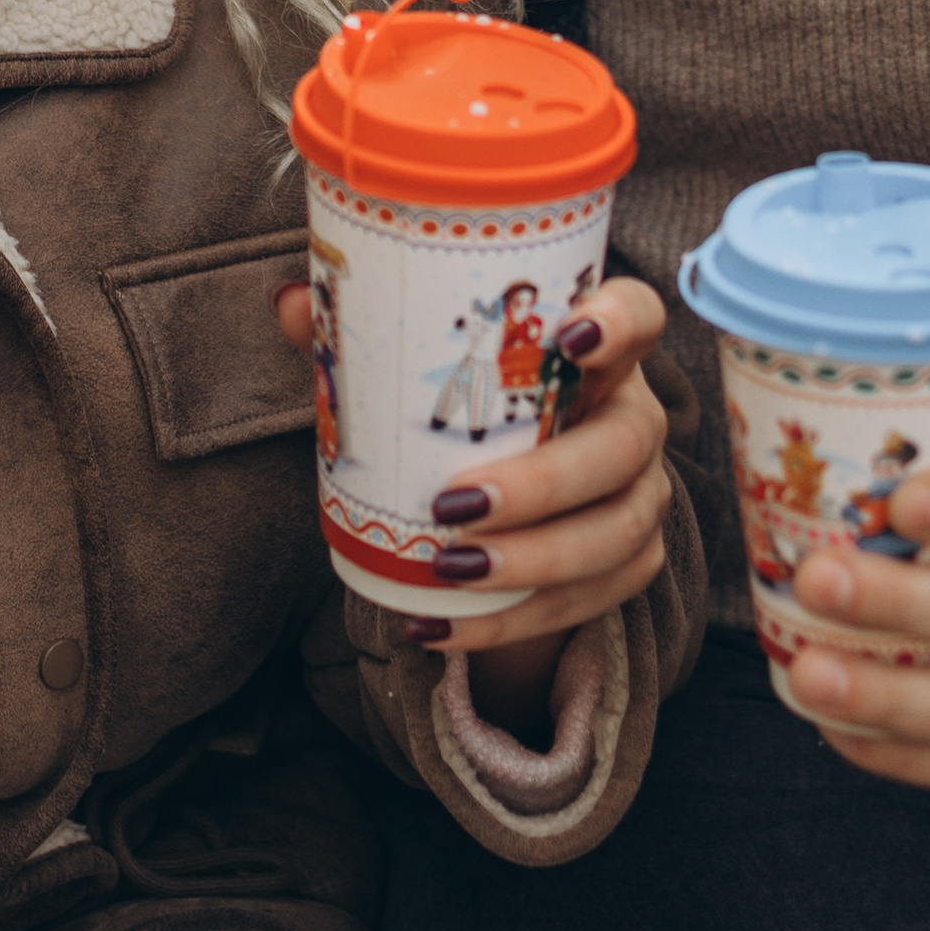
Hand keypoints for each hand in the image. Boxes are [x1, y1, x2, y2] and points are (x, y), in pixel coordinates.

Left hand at [276, 273, 675, 718]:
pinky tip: (439, 626)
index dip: (617, 322)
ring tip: (448, 571)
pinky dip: (510, 621)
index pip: (638, 315)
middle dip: (546, 482)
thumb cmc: (465, 412)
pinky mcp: (628, 564)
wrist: (501, 498)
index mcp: (594, 350)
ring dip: (532, 561)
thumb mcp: (417, 369)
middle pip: (624, 444)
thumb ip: (361, 332)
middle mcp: (633, 417)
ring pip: (615, 532)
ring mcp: (640, 495)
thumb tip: (290, 304)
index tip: (568, 337)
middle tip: (456, 505)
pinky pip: (585, 602)